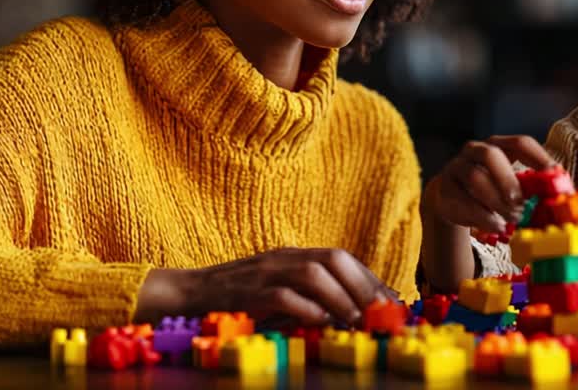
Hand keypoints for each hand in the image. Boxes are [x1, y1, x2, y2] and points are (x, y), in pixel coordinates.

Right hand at [134, 248, 397, 326]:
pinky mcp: (248, 291)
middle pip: (334, 259)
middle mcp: (283, 257)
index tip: (392, 301)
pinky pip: (284, 295)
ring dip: (341, 297)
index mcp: (293, 255)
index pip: (342, 258)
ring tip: (358, 321)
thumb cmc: (235, 300)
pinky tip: (322, 323)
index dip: (370, 278)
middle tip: (381, 313)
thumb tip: (350, 316)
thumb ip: (308, 297)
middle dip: (364, 285)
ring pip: (315, 273)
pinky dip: (308, 309)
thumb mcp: (276, 291)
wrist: (185, 294)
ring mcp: (265, 271)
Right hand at [422, 135, 554, 233]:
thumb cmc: (491, 190)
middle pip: (491, 155)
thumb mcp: (511, 185)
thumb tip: (567, 198)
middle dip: (509, 180)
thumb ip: (534, 188)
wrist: (452, 199)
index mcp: (499, 145)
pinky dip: (483, 216)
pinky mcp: (445, 188)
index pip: (521, 143)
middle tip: (522, 203)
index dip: (539, 158)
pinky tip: (497, 226)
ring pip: (475, 178)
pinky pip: (463, 200)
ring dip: (496, 201)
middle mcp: (476, 150)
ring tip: (512, 219)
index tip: (554, 177)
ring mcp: (457, 167)